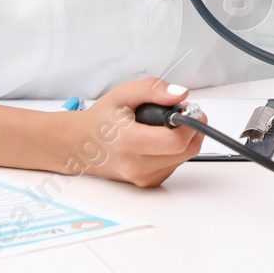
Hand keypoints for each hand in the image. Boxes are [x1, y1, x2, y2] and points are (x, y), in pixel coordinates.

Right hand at [73, 76, 205, 187]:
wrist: (81, 146)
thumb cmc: (101, 120)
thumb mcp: (122, 94)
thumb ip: (153, 89)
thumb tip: (180, 95)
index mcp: (129, 143)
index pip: (176, 141)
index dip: (190, 123)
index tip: (187, 109)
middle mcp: (137, 166)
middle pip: (186, 151)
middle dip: (192, 128)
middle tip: (181, 113)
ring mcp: (143, 178)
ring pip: (184, 158)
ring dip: (184, 139)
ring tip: (165, 125)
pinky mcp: (149, 183)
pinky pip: (176, 165)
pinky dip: (175, 150)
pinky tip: (160, 139)